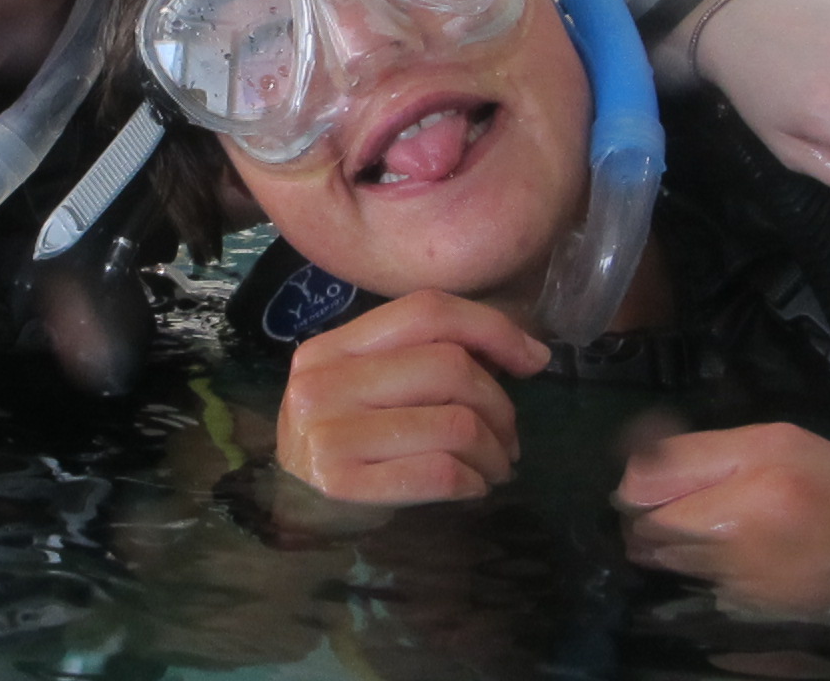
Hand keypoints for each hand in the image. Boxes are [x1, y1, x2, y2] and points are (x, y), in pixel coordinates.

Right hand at [276, 290, 550, 503]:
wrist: (296, 518)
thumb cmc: (351, 445)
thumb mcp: (372, 387)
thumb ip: (426, 357)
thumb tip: (529, 351)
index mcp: (331, 346)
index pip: (425, 311)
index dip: (491, 328)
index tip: (532, 359)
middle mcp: (321, 383)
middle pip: (448, 366)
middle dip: (499, 404)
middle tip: (506, 437)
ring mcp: (326, 434)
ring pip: (455, 423)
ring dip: (493, 450)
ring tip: (494, 466)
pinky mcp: (340, 485)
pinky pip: (439, 471)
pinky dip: (472, 480)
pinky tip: (472, 487)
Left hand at [615, 423, 829, 622]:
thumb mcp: (781, 442)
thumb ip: (705, 450)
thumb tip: (639, 461)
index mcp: (752, 478)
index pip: (647, 483)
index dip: (636, 481)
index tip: (649, 478)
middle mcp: (740, 532)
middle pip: (648, 527)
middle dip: (645, 515)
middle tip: (668, 503)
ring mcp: (742, 580)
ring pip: (668, 560)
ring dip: (666, 545)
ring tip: (703, 527)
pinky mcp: (750, 613)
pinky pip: (698, 585)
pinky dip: (699, 571)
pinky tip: (730, 557)